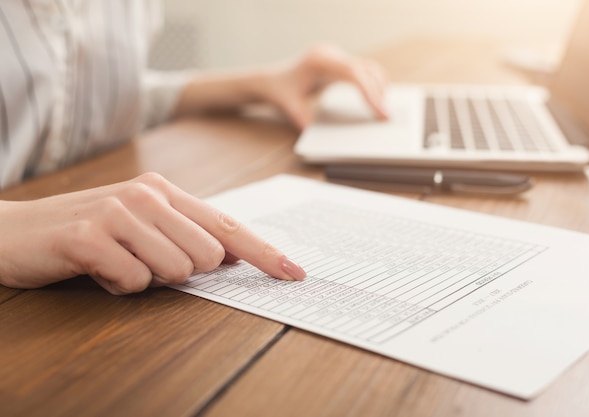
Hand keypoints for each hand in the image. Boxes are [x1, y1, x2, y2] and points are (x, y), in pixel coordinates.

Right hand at [0, 173, 305, 294]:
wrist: (14, 231)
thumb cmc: (87, 231)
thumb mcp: (140, 225)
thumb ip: (185, 234)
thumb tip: (231, 256)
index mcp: (165, 192)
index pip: (228, 226)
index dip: (264, 252)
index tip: (293, 273)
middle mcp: (146, 195)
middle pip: (208, 256)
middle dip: (182, 272)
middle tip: (143, 260)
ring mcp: (117, 213)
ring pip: (174, 271)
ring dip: (146, 278)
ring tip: (118, 261)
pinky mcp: (89, 236)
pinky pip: (132, 282)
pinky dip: (117, 286)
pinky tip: (96, 267)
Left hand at [261, 44, 388, 128]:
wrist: (270, 79)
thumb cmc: (279, 92)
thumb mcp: (289, 107)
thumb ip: (302, 119)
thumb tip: (319, 137)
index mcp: (319, 60)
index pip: (353, 73)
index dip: (370, 92)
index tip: (380, 111)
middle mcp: (330, 53)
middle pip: (365, 69)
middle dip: (378, 93)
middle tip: (386, 117)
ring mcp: (335, 56)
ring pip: (368, 67)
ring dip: (378, 87)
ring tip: (382, 111)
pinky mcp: (338, 62)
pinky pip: (362, 71)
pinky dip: (371, 84)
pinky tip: (375, 101)